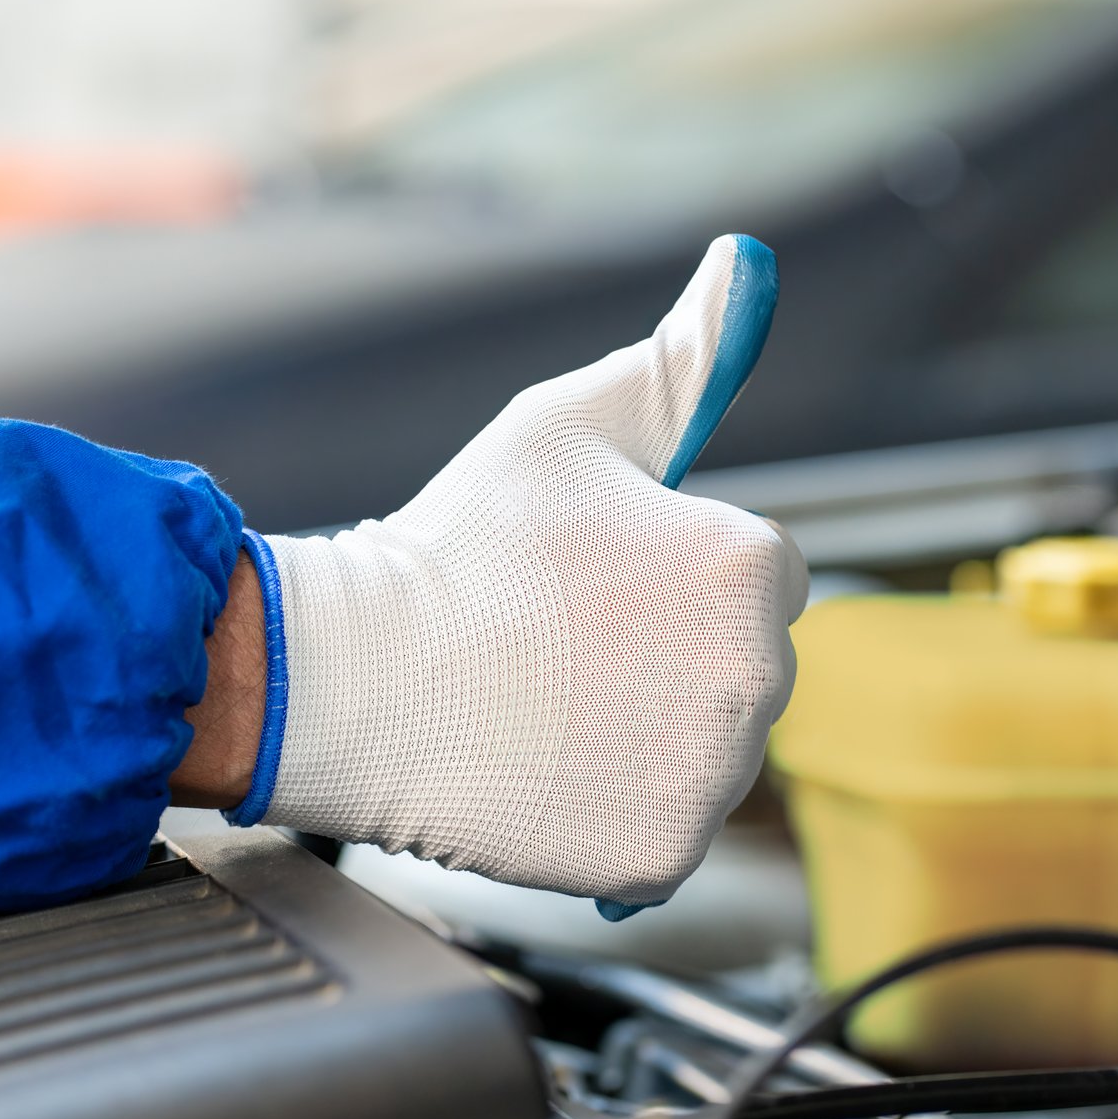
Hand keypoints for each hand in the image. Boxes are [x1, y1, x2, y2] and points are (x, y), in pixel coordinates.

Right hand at [231, 235, 806, 910]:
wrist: (356, 680)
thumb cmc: (458, 547)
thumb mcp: (568, 423)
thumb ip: (679, 358)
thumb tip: (748, 265)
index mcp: (749, 564)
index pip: (761, 578)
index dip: (674, 578)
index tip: (599, 588)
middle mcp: (757, 673)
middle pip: (741, 667)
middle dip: (672, 657)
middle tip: (563, 648)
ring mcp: (711, 773)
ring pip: (708, 750)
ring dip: (649, 735)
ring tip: (549, 707)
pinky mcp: (666, 853)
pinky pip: (667, 829)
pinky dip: (618, 812)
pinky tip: (550, 769)